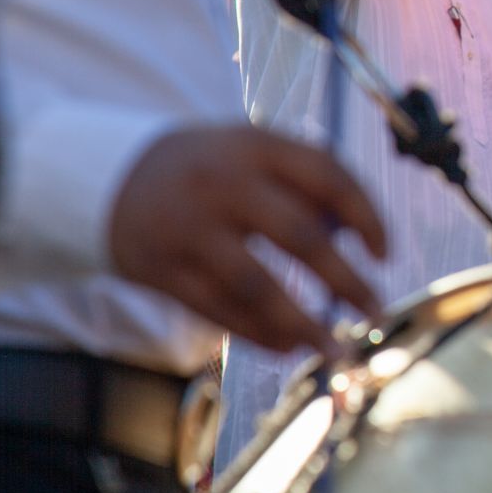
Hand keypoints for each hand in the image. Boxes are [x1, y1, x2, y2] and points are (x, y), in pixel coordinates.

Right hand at [108, 126, 386, 356]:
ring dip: (303, 323)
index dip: (367, 216)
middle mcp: (222, 183)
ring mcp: (188, 228)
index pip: (329, 176)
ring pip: (256, 286)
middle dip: (346, 279)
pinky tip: (288, 346)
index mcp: (256, 145)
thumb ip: (305, 182)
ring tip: (336, 347)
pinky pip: (218, 310)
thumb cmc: (206, 167)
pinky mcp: (160, 269)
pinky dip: (258, 334)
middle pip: (299, 236)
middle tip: (375, 309)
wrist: (107, 173)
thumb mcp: (252, 152)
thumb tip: (355, 237)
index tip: (385, 253)